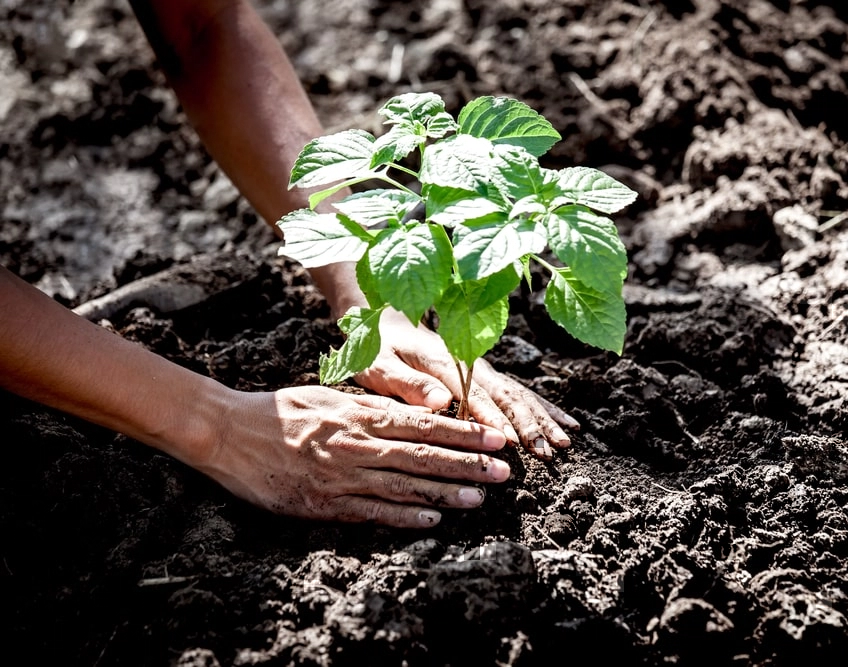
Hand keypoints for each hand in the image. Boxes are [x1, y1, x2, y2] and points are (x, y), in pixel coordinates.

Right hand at [199, 385, 510, 525]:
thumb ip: (372, 408)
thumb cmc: (282, 410)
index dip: (464, 432)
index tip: (495, 437)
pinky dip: (404, 517)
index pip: (424, 424)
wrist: (227, 432)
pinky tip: (432, 520)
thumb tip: (414, 412)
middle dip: (467, 464)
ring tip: (479, 498)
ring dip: (445, 493)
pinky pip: (371, 513)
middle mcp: (357, 445)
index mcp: (361, 415)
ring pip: (404, 487)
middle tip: (503, 471)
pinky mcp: (323, 504)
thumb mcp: (331, 396)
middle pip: (423, 456)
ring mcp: (341, 477)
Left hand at [352, 309, 579, 460]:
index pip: (474, 394)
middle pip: (506, 395)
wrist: (390, 320)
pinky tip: (566, 425)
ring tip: (564, 444)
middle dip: (529, 424)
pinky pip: (520, 393)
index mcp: (445, 361)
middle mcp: (471, 363)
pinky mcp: (488, 377)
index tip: (511, 441)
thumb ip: (407, 383)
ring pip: (519, 395)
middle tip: (547, 452)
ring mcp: (483, 370)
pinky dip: (544, 409)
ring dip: (542, 419)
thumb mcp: (378, 363)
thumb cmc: (378, 347)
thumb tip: (440, 402)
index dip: (493, 418)